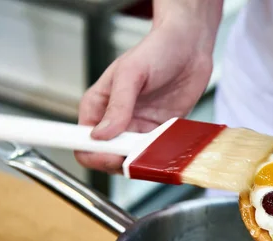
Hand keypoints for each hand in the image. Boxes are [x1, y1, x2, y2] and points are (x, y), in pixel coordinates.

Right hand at [75, 15, 216, 172]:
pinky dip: (158, 157)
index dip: (92, 153)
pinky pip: (153, 154)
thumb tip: (101, 134)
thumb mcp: (131, 73)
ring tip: (152, 149)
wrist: (190, 47)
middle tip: (135, 154)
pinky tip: (165, 148)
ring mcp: (138, 129)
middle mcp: (115, 120)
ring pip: (130, 160)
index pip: (82, 140)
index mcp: (98, 106)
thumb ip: (118, 105)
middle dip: (118, 160)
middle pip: (106, 156)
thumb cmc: (157, 50)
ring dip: (140, 161)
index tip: (109, 154)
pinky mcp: (159, 133)